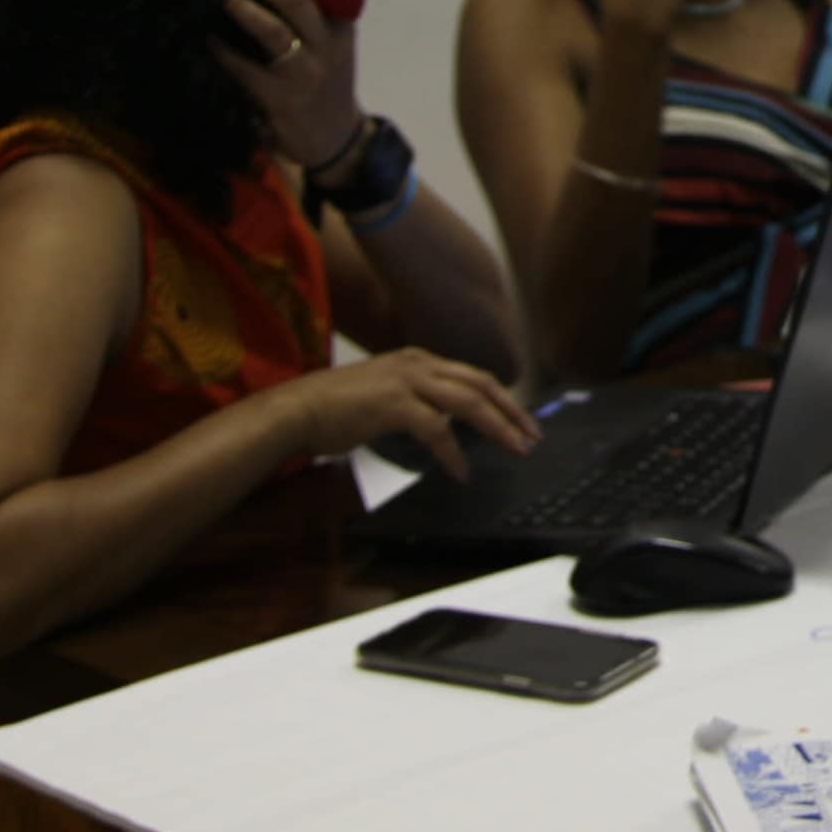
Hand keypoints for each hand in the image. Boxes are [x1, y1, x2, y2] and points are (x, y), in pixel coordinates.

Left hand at [220, 0, 363, 166]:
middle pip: (298, 1)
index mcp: (340, 23)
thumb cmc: (324, 76)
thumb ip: (313, 2)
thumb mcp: (331, 38)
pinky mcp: (284, 101)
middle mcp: (328, 45)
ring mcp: (307, 74)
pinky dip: (226, 53)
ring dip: (244, 9)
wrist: (335, 137)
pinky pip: (250, 71)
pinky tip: (207, 38)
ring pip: (276, 34)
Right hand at [270, 349, 542, 478]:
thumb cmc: (336, 407)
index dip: (502, 398)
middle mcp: (418, 364)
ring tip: (515, 449)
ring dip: (497, 427)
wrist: (298, 408)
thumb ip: (417, 400)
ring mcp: (407, 381)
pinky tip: (461, 471)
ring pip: (468, 402)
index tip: (522, 419)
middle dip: (512, 411)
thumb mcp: (385, 392)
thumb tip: (445, 425)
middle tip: (532, 435)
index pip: (473, 375)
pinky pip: (437, 429)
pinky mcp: (394, 404)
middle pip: (481, 384)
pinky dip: (453, 452)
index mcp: (418, 359)